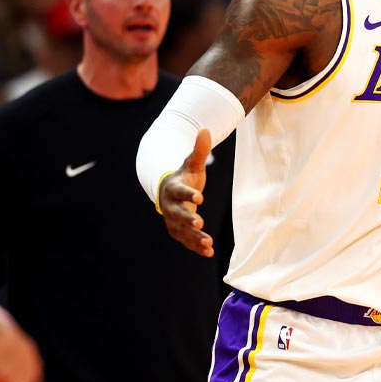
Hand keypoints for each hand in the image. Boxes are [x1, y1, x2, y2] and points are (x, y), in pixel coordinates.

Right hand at [159, 128, 213, 256]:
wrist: (170, 192)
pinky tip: (210, 252)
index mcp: (173, 189)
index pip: (180, 192)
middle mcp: (170, 206)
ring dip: (194, 237)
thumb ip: (199, 150)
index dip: (189, 194)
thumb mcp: (192, 164)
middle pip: (178, 214)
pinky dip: (196, 247)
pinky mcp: (179, 232)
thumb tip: (205, 129)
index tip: (201, 197)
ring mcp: (173, 221)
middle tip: (200, 223)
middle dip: (188, 219)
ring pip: (182, 231)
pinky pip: (187, 241)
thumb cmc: (184, 177)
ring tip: (208, 242)